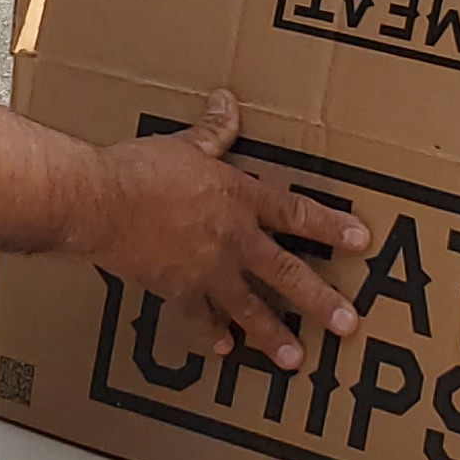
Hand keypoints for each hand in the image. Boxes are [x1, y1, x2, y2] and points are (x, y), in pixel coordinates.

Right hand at [73, 92, 368, 370]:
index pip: (295, 214)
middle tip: (348, 324)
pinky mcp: (177, 290)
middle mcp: (232, 239)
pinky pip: (200, 317)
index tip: (360, 241)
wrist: (99, 202)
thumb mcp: (184, 144)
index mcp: (239, 198)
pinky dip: (211, 333)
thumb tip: (227, 100)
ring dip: (274, 334)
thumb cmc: (141, 168)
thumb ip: (212, 130)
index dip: (330, 227)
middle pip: (286, 271)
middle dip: (319, 300)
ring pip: (249, 307)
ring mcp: (207, 269)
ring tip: (295, 359)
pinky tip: (223, 349)